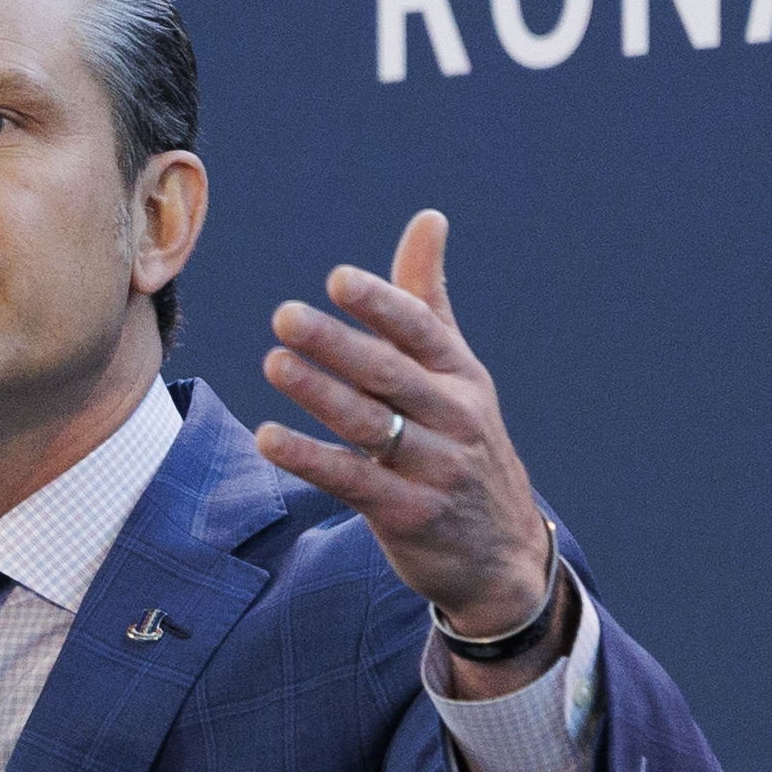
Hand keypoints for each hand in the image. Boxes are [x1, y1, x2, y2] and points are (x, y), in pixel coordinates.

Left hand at [253, 209, 559, 681]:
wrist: (503, 553)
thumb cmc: (463, 444)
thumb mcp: (456, 373)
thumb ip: (427, 301)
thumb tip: (427, 218)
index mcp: (462, 376)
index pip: (422, 331)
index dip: (382, 304)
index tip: (338, 280)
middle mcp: (455, 417)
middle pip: (391, 374)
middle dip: (339, 344)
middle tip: (285, 316)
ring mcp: (436, 468)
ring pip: (372, 425)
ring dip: (321, 394)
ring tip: (274, 363)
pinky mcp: (410, 514)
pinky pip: (355, 483)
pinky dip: (312, 460)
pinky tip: (268, 439)